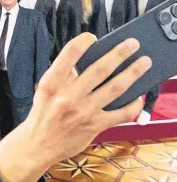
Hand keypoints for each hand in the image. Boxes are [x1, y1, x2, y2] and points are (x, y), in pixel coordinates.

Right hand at [0, 34, 150, 181]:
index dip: (83, 41)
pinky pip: (120, 113)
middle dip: (120, 53)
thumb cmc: (42, 114)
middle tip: (133, 44)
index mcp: (52, 83)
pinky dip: (132, 105)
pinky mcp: (94, 125)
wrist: (37, 144)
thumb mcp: (45, 90)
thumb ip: (63, 76)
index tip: (93, 37)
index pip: (70, 54)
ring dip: (133, 73)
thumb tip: (89, 60)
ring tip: (144, 63)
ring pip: (114, 87)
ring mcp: (83, 111)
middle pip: (100, 69)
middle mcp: (68, 96)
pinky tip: (138, 97)